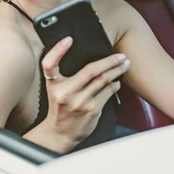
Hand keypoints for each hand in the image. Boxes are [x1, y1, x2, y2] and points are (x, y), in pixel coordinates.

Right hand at [40, 36, 129, 150]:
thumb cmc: (59, 107)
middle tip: (120, 55)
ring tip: (124, 65)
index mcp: (53, 85)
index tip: (69, 39)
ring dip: (117, 70)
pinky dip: (115, 85)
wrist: (59, 134)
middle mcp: (65, 93)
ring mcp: (80, 102)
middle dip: (109, 61)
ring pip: (103, 80)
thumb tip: (86, 55)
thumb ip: (62, 73)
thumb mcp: (54, 89)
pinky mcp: (92, 111)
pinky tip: (117, 81)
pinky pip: (107, 92)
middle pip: (90, 70)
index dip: (58, 50)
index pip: (49, 64)